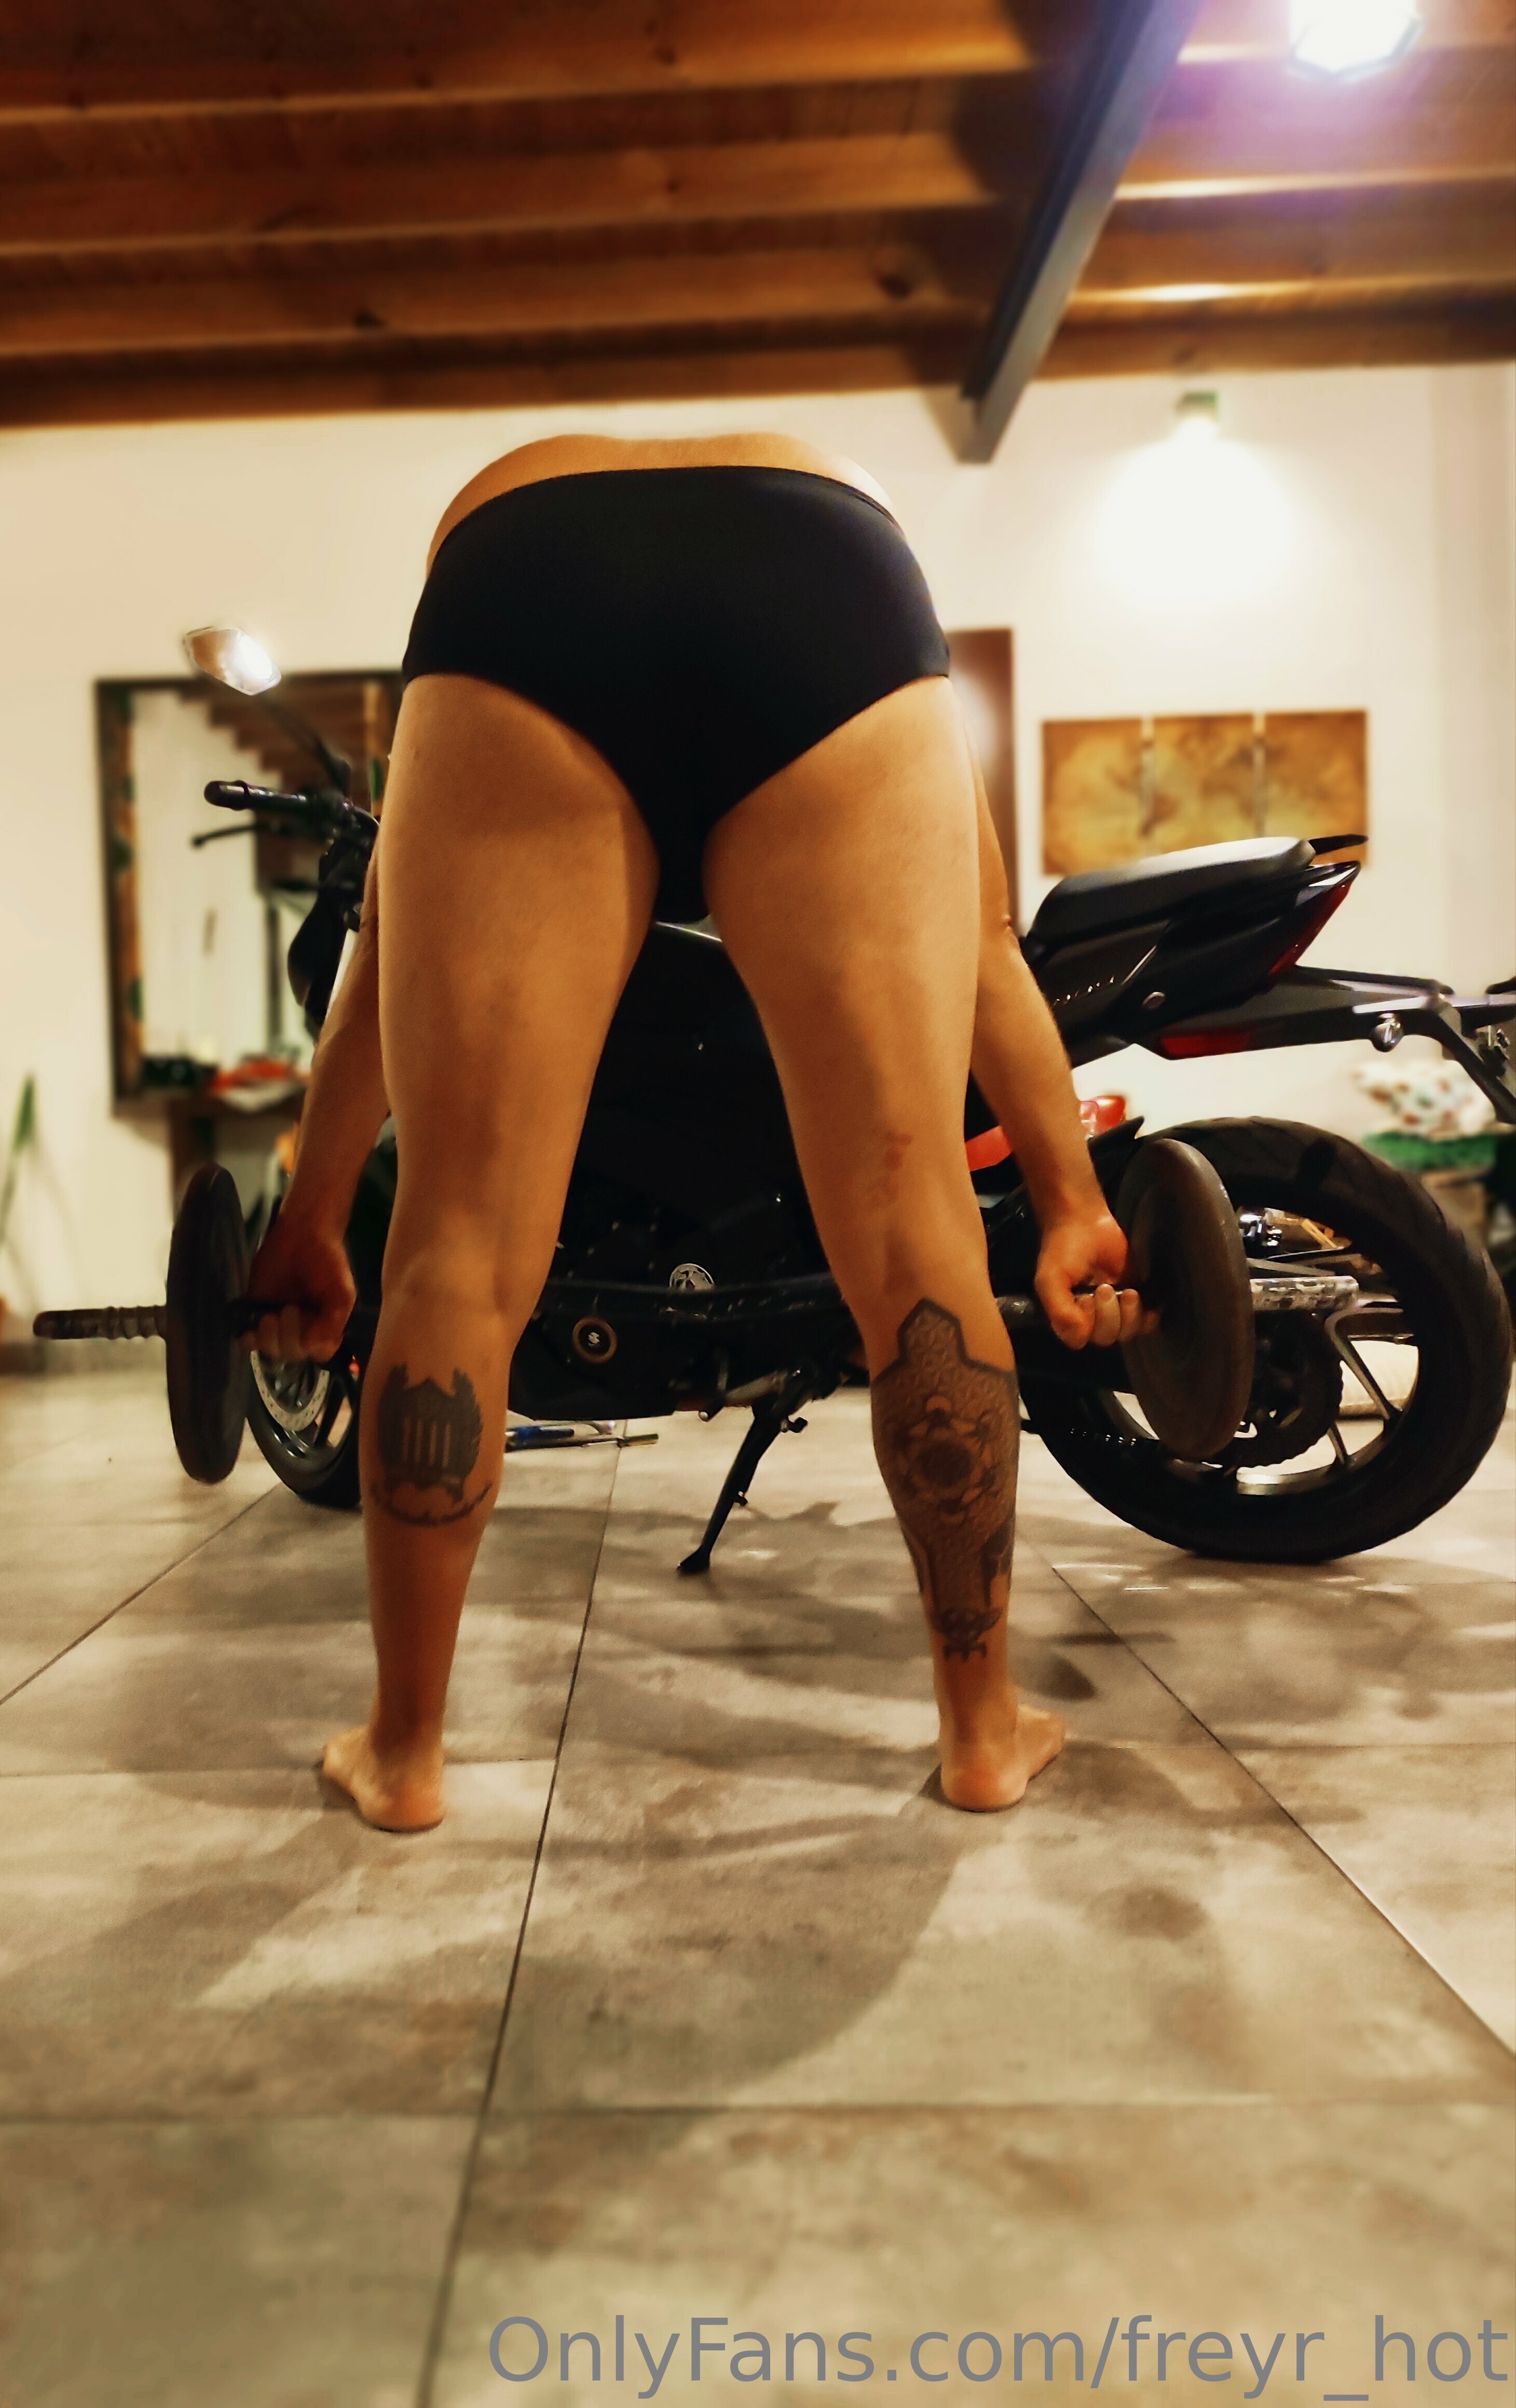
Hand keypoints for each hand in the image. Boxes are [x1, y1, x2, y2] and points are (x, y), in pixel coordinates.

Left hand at [243, 1206, 355, 1362]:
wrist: (301, 1235)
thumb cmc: (327, 1262)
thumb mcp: (342, 1293)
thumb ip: (333, 1323)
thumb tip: (311, 1347)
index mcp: (327, 1328)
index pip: (320, 1353)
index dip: (312, 1347)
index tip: (310, 1329)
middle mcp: (303, 1330)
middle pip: (293, 1354)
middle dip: (289, 1338)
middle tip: (290, 1309)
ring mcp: (278, 1324)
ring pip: (271, 1350)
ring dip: (269, 1339)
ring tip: (270, 1315)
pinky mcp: (256, 1313)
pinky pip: (250, 1341)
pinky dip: (248, 1341)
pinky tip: (249, 1332)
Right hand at [1033, 1209, 1157, 1349]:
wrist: (1085, 1222)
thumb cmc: (1063, 1248)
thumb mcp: (1051, 1278)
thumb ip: (1059, 1309)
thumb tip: (1080, 1337)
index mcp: (1066, 1317)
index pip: (1080, 1338)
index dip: (1087, 1322)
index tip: (1085, 1296)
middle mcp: (1090, 1319)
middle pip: (1106, 1337)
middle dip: (1109, 1315)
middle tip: (1104, 1286)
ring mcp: (1115, 1311)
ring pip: (1126, 1332)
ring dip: (1130, 1315)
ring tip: (1128, 1291)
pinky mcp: (1135, 1301)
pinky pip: (1146, 1323)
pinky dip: (1148, 1317)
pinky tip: (1147, 1304)